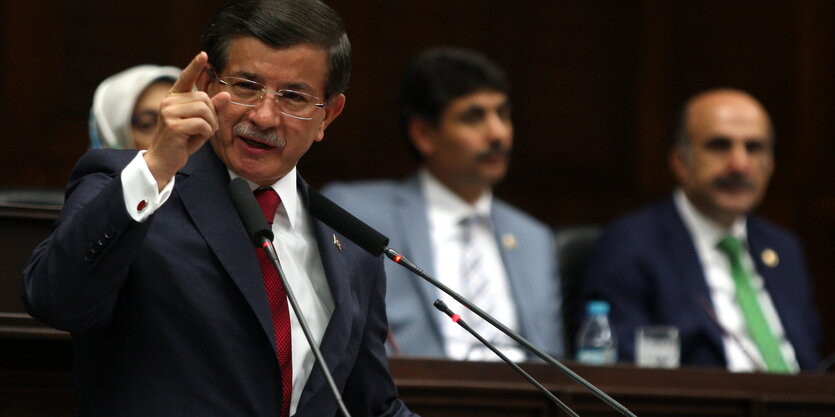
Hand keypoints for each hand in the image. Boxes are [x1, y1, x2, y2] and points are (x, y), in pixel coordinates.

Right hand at [144, 52, 230, 189]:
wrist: (165, 161)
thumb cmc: (183, 141)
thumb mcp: (200, 123)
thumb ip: (212, 109)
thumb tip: (226, 94)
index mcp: (174, 98)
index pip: (186, 78)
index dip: (195, 66)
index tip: (204, 55)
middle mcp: (169, 101)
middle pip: (204, 98)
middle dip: (212, 115)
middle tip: (206, 129)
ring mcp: (169, 112)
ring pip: (205, 110)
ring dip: (210, 125)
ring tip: (201, 134)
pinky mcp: (173, 125)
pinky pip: (202, 124)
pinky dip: (206, 133)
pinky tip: (197, 139)